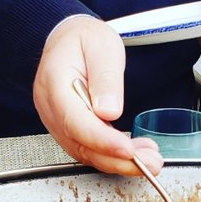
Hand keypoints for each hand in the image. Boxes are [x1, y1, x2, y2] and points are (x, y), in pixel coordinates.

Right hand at [32, 15, 162, 175]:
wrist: (68, 39)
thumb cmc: (83, 39)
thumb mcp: (102, 46)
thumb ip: (105, 77)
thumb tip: (109, 111)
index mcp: (54, 82)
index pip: (75, 121)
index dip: (102, 140)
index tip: (128, 150)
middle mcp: (51, 107)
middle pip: (80, 144)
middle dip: (116, 159)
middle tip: (149, 162)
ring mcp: (57, 120)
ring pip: (85, 151)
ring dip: (118, 161)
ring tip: (149, 160)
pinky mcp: (68, 128)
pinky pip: (88, 148)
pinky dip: (112, 156)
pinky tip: (135, 154)